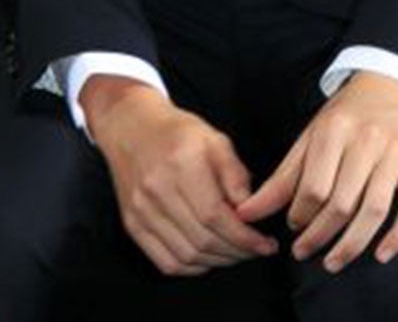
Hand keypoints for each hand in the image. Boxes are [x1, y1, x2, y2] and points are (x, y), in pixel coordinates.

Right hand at [84, 77, 276, 275]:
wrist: (133, 130)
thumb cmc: (179, 134)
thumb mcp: (216, 141)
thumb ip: (235, 175)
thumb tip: (251, 210)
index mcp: (182, 167)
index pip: (215, 216)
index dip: (244, 236)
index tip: (265, 244)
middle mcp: (157, 192)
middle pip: (202, 240)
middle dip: (237, 252)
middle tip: (257, 250)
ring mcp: (141, 213)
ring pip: (185, 256)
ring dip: (218, 261)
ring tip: (238, 254)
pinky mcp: (132, 226)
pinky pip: (165, 262)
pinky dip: (192, 267)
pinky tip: (210, 257)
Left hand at [237, 71, 397, 271]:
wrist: (391, 86)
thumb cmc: (346, 117)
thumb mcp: (310, 138)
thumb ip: (281, 179)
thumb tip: (245, 214)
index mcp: (336, 131)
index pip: (313, 188)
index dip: (298, 215)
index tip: (292, 225)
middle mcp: (368, 140)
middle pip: (342, 203)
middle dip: (318, 236)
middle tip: (303, 252)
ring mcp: (396, 153)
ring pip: (375, 209)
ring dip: (352, 245)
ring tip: (332, 263)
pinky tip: (382, 255)